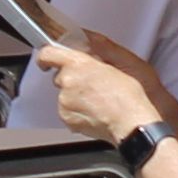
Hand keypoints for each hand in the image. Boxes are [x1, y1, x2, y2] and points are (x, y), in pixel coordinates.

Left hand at [38, 44, 159, 145]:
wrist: (130, 123)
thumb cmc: (127, 96)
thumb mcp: (115, 65)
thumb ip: (93, 59)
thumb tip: (86, 57)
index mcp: (78, 64)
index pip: (49, 53)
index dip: (47, 56)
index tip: (46, 61)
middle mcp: (67, 81)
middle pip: (60, 76)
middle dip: (72, 79)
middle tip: (92, 85)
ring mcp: (65, 101)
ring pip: (64, 95)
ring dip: (76, 97)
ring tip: (97, 101)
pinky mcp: (66, 118)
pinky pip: (67, 111)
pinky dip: (77, 111)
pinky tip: (94, 112)